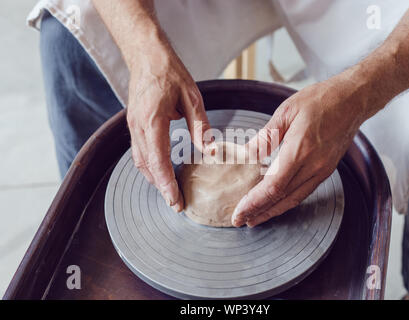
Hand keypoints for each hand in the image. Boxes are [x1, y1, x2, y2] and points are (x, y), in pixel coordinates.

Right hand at [126, 42, 209, 211]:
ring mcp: (133, 126)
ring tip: (170, 192)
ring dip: (154, 179)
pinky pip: (140, 152)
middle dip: (161, 187)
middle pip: (147, 166)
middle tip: (177, 204)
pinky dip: (150, 167)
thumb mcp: (192, 97)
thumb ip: (200, 126)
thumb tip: (210, 152)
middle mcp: (138, 126)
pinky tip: (161, 172)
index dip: (166, 184)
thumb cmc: (170, 72)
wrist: (146, 55)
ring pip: (141, 161)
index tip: (175, 201)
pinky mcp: (134, 124)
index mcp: (153, 120)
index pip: (158, 160)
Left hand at [231, 74, 370, 226]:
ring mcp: (322, 170)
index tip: (239, 212)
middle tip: (240, 221)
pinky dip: (286, 201)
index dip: (254, 203)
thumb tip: (245, 154)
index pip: (273, 187)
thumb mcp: (285, 113)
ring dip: (273, 211)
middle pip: (282, 199)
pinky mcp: (326, 169)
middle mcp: (313, 166)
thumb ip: (264, 138)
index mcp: (299, 150)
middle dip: (259, 212)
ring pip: (294, 199)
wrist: (352, 100)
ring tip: (255, 218)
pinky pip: (304, 192)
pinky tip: (275, 203)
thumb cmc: (320, 101)